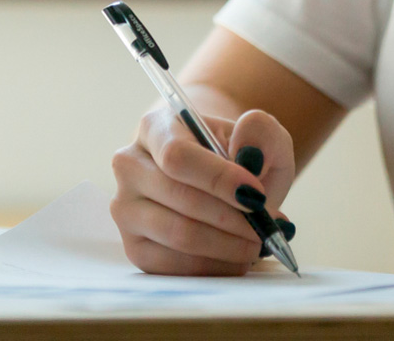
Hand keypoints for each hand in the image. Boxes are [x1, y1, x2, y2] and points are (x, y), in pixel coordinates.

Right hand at [109, 106, 294, 274]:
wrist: (217, 181)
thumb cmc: (236, 157)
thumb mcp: (259, 136)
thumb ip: (261, 132)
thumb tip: (248, 150)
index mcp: (154, 128)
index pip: (176, 155)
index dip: (218, 178)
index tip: (256, 195)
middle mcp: (130, 166)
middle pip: (179, 198)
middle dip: (232, 218)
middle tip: (266, 227)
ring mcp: (127, 210)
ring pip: (178, 235)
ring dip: (228, 245)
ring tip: (257, 242)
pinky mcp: (135, 248)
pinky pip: (175, 266)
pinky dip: (215, 265)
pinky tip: (237, 256)